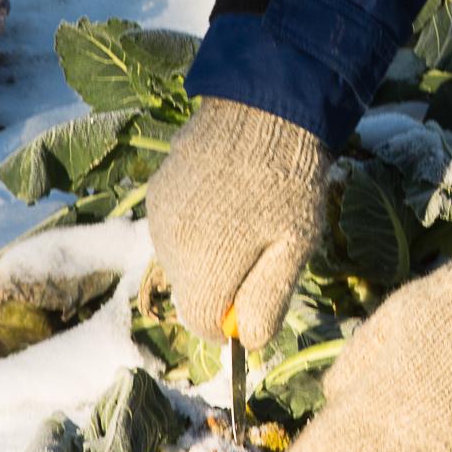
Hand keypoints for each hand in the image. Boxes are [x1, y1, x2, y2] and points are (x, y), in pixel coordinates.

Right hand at [145, 95, 331, 347]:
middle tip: (261, 248)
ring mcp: (158, 216)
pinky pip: (174, 231)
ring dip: (208, 256)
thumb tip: (247, 343)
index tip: (257, 298)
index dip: (234, 322)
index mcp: (202, 265)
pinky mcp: (156, 191)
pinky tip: (225, 198)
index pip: (204, 326)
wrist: (265, 107)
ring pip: (181, 263)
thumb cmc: (290, 182)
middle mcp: (168, 246)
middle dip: (222, 286)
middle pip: (191, 293)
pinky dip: (197, 228)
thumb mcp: (294, 247)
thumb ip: (267, 301)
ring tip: (246, 217)